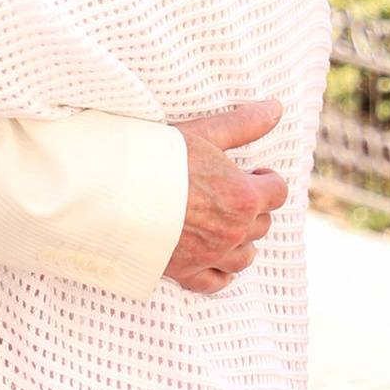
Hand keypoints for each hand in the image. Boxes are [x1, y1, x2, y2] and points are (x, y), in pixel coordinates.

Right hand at [163, 102, 289, 294]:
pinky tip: (213, 256)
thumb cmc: (156, 158)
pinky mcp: (187, 273)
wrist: (112, 191)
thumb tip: (276, 108)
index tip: (251, 174)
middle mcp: (233, 231)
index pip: (277, 192)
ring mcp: (212, 255)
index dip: (265, 180)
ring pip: (245, 256)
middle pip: (262, 224)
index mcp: (243, 196)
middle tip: (228, 194)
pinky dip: (221, 271)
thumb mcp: (203, 134)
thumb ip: (243, 124)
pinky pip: (219, 281)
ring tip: (222, 223)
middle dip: (252, 208)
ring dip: (240, 240)